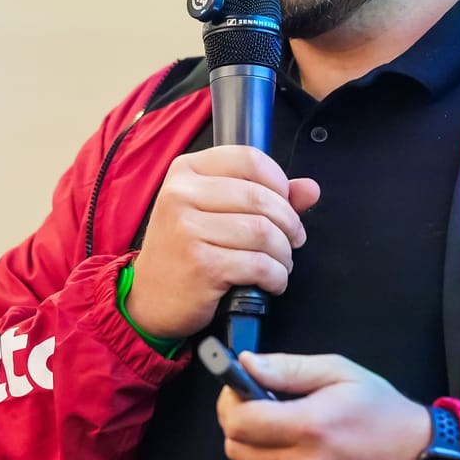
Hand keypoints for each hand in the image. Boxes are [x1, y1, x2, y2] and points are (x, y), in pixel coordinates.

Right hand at [127, 147, 319, 340]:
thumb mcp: (215, 211)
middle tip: (292, 241)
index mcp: (186, 170)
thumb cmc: (186, 250)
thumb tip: (310, 188)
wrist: (150, 299)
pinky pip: (259, 264)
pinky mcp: (200, 264)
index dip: (279, 182)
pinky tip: (271, 282)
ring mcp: (187, 229)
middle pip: (261, 198)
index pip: (249, 159)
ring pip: (264, 232)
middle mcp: (181, 194)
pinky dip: (276, 277)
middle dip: (289, 224)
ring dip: (284, 254)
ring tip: (280, 264)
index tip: (286, 205)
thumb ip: (264, 194)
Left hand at [216, 353, 433, 459]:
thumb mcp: (340, 373)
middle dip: (239, 425)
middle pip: (236, 449)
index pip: (240, 422)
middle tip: (259, 409)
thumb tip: (245, 364)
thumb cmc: (381, 411)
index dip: (230, 403)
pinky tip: (302, 458)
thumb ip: (289, 369)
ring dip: (257, 450)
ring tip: (287, 434)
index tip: (238, 391)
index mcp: (311, 426)